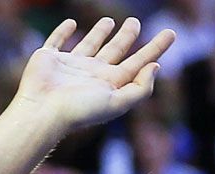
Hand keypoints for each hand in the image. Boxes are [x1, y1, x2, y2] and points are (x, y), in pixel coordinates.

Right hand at [12, 18, 174, 133]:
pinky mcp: (49, 58)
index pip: (138, 63)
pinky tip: (71, 24)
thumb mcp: (116, 103)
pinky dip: (63, 31)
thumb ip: (139, 89)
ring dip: (99, 33)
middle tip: (135, 21)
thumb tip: (155, 66)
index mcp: (110, 83)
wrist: (43, 111)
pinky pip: (57, 41)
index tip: (171, 33)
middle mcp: (92, 74)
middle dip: (127, 36)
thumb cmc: (79, 110)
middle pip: (115, 51)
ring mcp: (70, 66)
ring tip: (109, 20)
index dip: (156, 48)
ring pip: (90, 44)